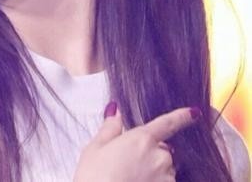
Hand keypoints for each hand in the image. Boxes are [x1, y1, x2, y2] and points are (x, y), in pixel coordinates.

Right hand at [73, 103, 200, 181]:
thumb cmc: (93, 178)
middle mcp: (159, 157)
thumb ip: (110, 128)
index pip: (167, 123)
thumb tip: (116, 111)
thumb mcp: (95, 148)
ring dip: (154, 172)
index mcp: (141, 139)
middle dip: (151, 153)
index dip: (182, 116)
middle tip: (128, 163)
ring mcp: (166, 179)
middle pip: (163, 150)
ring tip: (130, 179)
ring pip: (165, 171)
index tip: (194, 113)